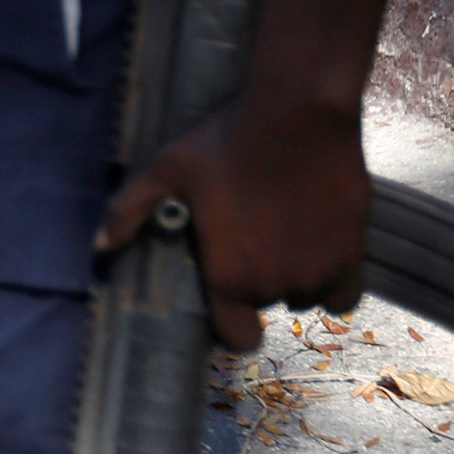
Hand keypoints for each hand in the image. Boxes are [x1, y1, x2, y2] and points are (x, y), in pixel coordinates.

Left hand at [96, 95, 369, 352]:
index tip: (229, 300)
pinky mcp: (353, 255)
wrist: (297, 115)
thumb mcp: (166, 171)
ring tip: (283, 236)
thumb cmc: (226, 144)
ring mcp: (318, 273)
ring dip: (295, 277)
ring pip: (306, 297)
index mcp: (229, 278)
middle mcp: (275, 285)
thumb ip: (130, 211)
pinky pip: (346, 295)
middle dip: (258, 281)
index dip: (232, 324)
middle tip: (250, 239)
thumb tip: (101, 245)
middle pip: (266, 305)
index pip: (236, 337)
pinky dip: (334, 281)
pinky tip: (320, 253)